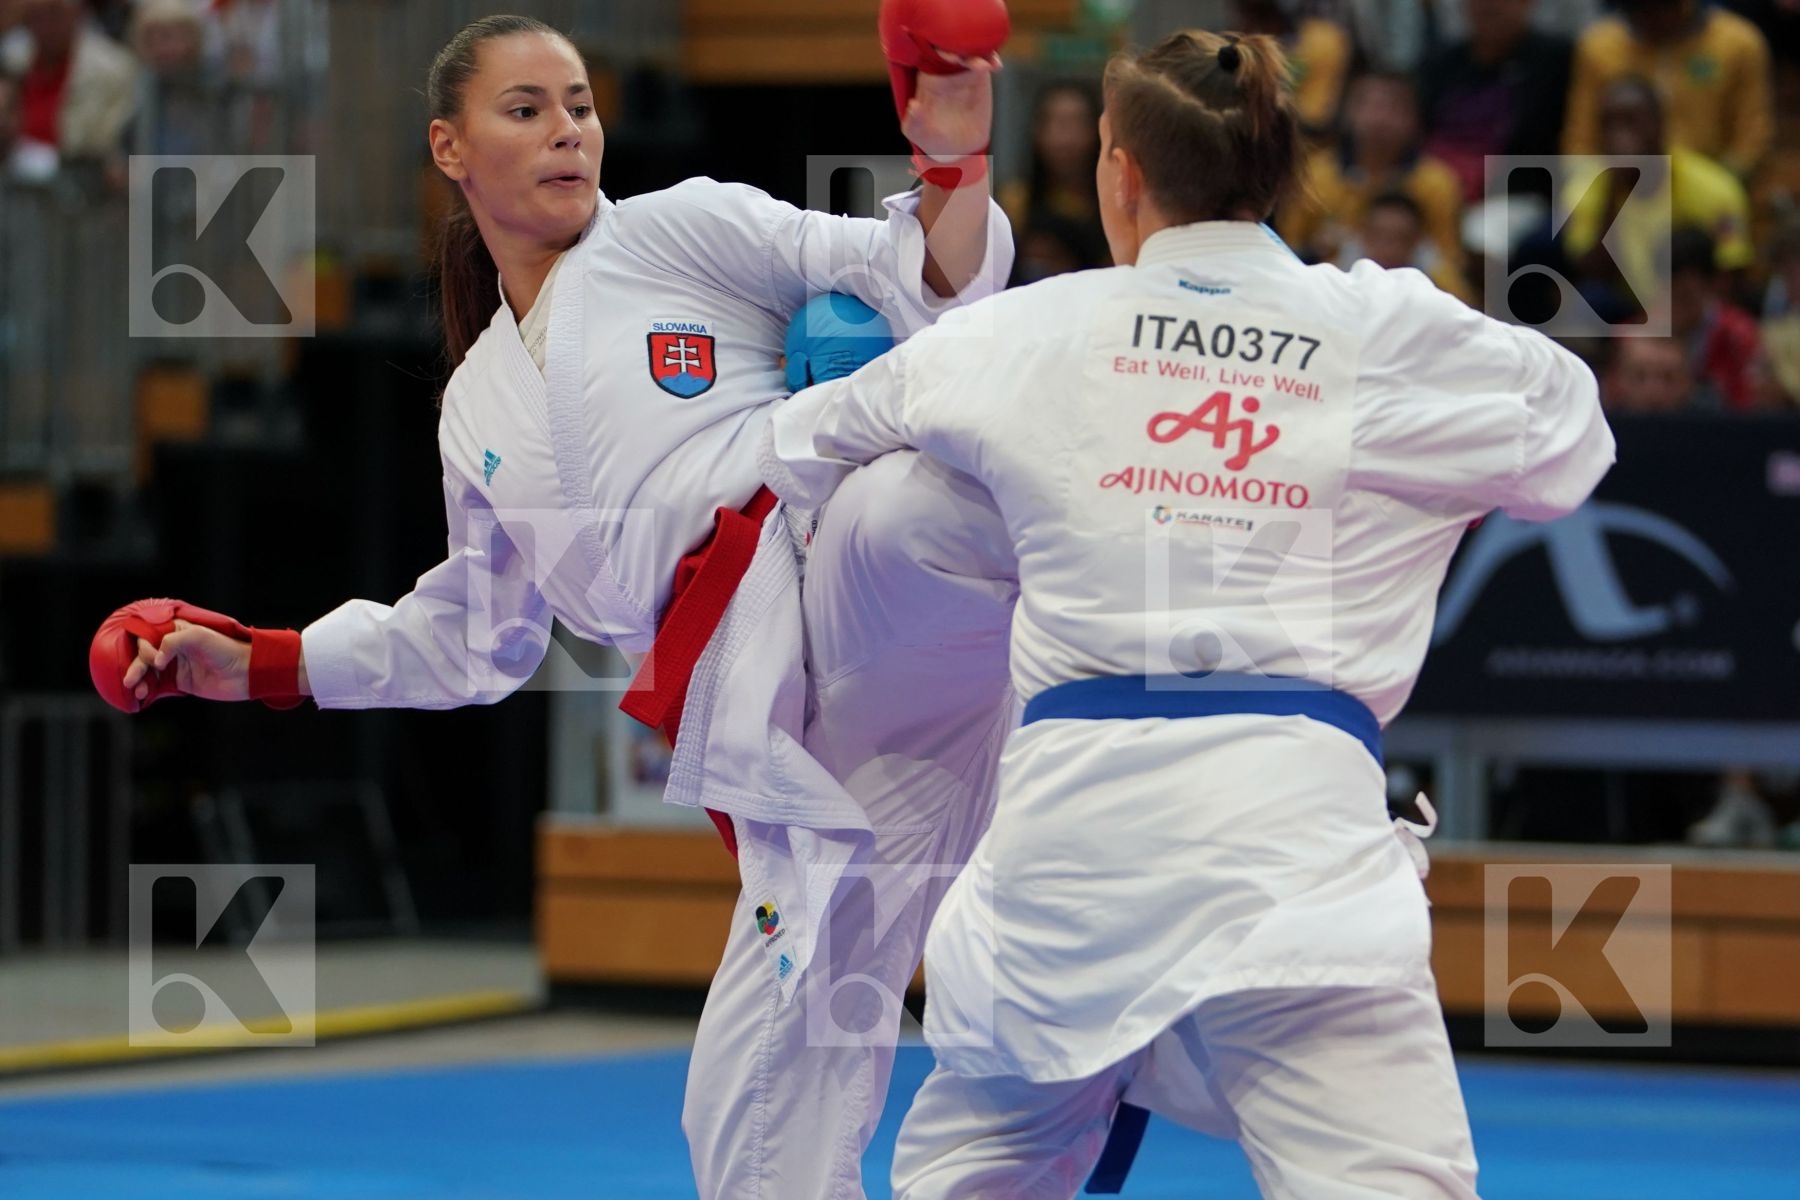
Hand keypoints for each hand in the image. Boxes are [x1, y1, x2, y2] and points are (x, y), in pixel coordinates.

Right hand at [121, 619, 251, 703]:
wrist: (246, 673)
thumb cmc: (226, 649)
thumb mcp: (199, 637)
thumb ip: (173, 642)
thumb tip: (156, 660)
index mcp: (175, 632)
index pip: (148, 637)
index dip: (145, 649)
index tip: (155, 660)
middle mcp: (172, 648)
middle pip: (144, 656)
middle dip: (136, 668)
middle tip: (131, 680)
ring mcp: (175, 666)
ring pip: (148, 672)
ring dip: (140, 681)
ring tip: (138, 691)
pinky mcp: (180, 683)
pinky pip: (158, 687)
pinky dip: (148, 691)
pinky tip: (142, 697)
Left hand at [903, 55, 998, 162]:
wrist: (956, 150)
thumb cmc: (930, 139)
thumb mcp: (916, 133)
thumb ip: (913, 121)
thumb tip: (914, 106)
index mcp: (926, 76)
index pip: (930, 53)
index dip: (939, 50)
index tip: (949, 56)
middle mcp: (944, 68)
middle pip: (952, 47)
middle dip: (961, 46)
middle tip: (969, 60)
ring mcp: (963, 71)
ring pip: (970, 51)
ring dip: (978, 52)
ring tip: (984, 67)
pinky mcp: (979, 78)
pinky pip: (986, 62)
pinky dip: (992, 60)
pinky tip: (997, 67)